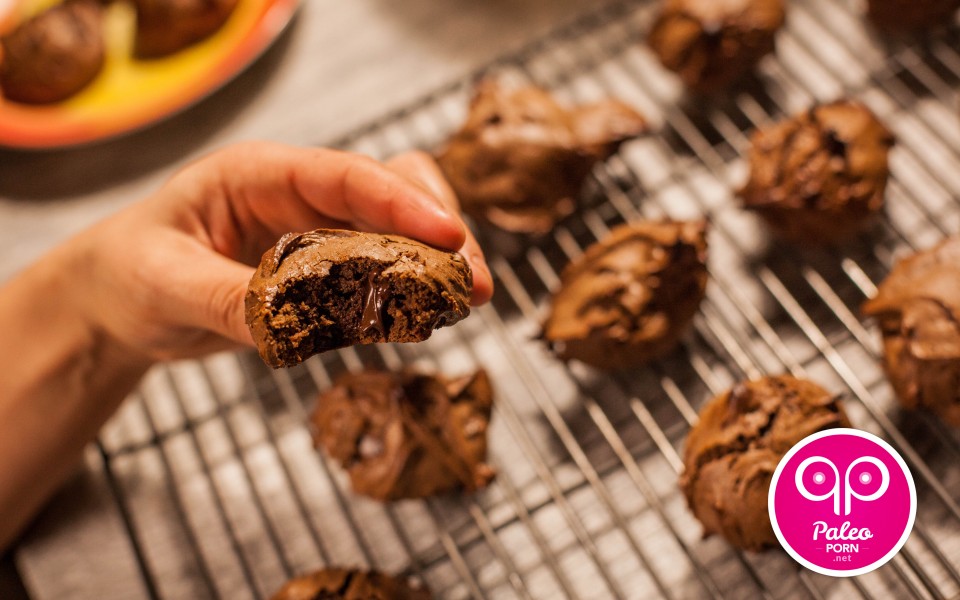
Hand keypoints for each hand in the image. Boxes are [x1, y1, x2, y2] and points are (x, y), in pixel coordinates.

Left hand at [68, 142, 493, 361]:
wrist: (121, 300)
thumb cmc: (132, 273)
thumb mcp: (165, 284)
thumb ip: (224, 299)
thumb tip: (286, 322)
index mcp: (259, 175)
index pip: (344, 175)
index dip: (402, 201)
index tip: (450, 235)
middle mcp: (299, 196)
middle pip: (393, 190)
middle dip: (439, 230)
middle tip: (474, 284)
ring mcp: (317, 231)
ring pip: (399, 229)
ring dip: (436, 263)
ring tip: (465, 302)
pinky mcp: (326, 270)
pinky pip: (383, 271)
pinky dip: (411, 291)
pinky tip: (429, 317)